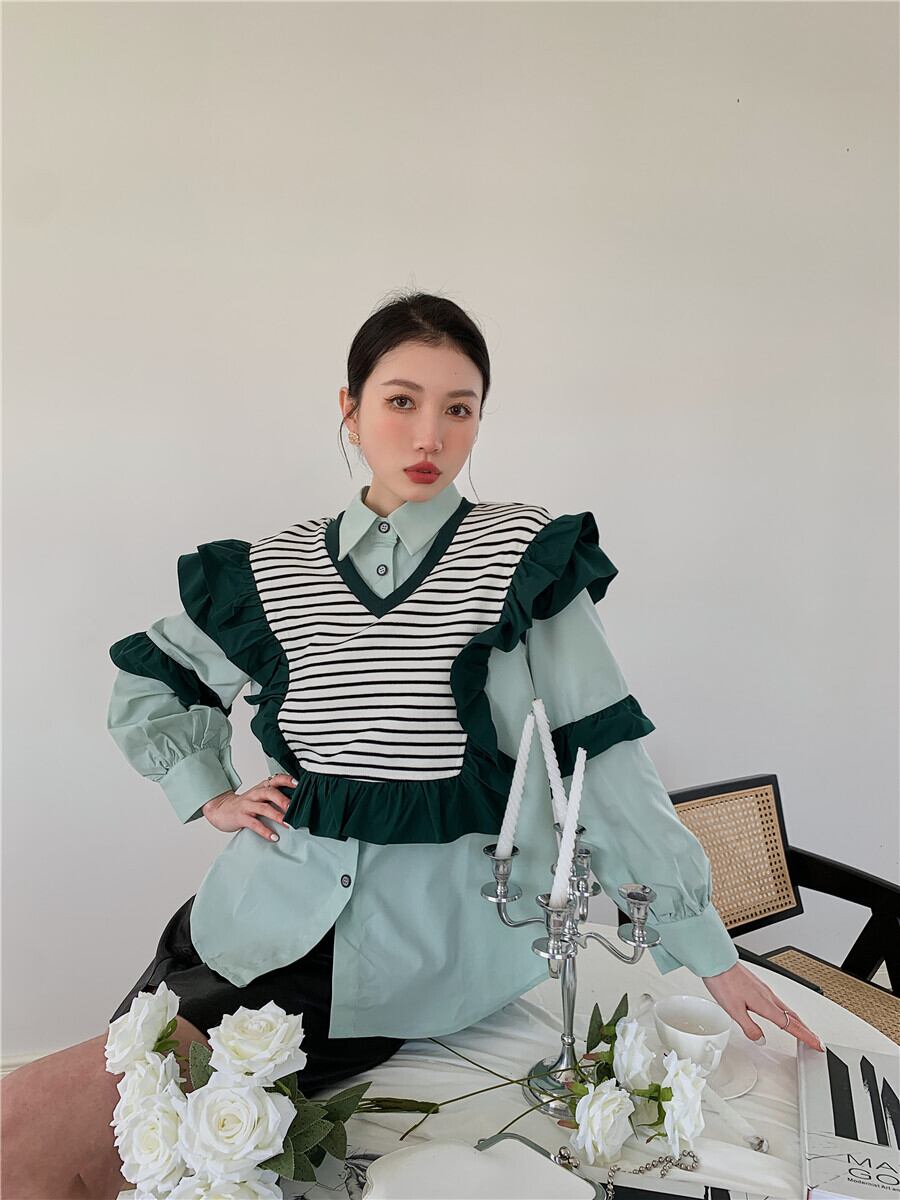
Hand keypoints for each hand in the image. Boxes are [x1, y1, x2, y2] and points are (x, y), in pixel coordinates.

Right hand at [201, 774, 296, 839]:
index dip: (287, 780)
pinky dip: (265, 831)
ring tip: (288, 824)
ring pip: (263, 808)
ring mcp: (247, 805)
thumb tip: (299, 802)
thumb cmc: (245, 804)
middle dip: (283, 800)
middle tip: (294, 808)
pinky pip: (254, 824)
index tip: (299, 784)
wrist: (220, 809)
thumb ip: (275, 796)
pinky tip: (273, 837)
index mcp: (262, 787)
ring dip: (277, 816)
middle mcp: (255, 794)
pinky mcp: (241, 817)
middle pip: (270, 792)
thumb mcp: (259, 796)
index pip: (276, 779)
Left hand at [702, 961, 824, 1050]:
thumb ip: (749, 1027)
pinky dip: (787, 1012)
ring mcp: (764, 990)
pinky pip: (779, 1002)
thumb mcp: (734, 1010)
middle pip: (794, 1017)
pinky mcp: (759, 986)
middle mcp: (768, 996)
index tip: (817, 1045)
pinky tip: (783, 1013)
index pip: (791, 1025)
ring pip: (787, 1008)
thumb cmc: (724, 982)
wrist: (717, 961)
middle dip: (807, 1030)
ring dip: (798, 1021)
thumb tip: (760, 1040)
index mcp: (765, 1004)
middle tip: (816, 1041)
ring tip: (804, 1030)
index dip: (805, 1036)